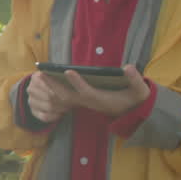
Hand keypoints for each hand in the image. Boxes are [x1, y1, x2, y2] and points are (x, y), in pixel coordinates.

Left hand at [26, 65, 151, 122]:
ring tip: (40, 74)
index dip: (77, 83)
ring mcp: (84, 102)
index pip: (87, 92)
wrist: (131, 112)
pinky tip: (47, 77)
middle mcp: (90, 102)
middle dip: (54, 86)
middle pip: (68, 97)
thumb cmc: (135, 99)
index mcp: (102, 100)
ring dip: (51, 87)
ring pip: (63, 98)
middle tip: (42, 74)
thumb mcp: (139, 91)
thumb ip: (135, 80)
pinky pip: (64, 97)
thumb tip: (128, 67)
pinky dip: (54, 89)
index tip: (68, 70)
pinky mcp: (82, 100)